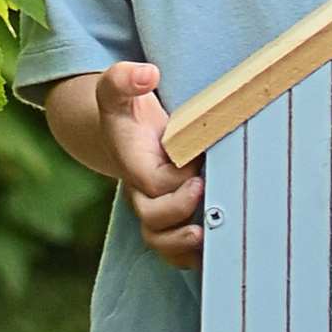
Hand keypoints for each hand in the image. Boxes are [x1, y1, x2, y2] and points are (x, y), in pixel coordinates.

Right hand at [99, 59, 205, 263]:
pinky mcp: (170, 219)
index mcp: (133, 164)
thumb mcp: (117, 90)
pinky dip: (191, 257)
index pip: (151, 182)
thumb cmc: (127, 112)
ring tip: (208, 236)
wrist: (127, 134)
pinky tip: (214, 252)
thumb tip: (146, 74)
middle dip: (179, 212)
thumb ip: (124, 78)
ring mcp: (154, 210)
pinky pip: (174, 250)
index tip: (198, 169)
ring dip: (183, 245)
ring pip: (161, 240)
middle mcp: (142, 193)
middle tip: (205, 191)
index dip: (174, 182)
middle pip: (153, 218)